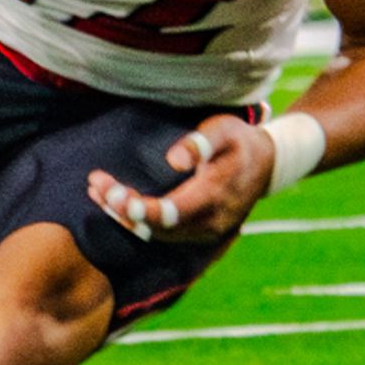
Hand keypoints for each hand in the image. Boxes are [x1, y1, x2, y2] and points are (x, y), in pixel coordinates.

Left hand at [86, 113, 276, 244]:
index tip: (112, 193)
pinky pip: (162, 232)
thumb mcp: (225, 130)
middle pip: (156, 228)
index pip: (170, 214)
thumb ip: (201, 142)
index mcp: (214, 197)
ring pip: (156, 233)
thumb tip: (174, 160)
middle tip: (96, 184)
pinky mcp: (197, 231)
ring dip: (124, 215)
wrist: (268, 164)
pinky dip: (136, 219)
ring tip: (97, 189)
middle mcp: (208, 222)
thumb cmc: (240, 141)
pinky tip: (116, 201)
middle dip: (122, 209)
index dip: (139, 209)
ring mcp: (203, 231)